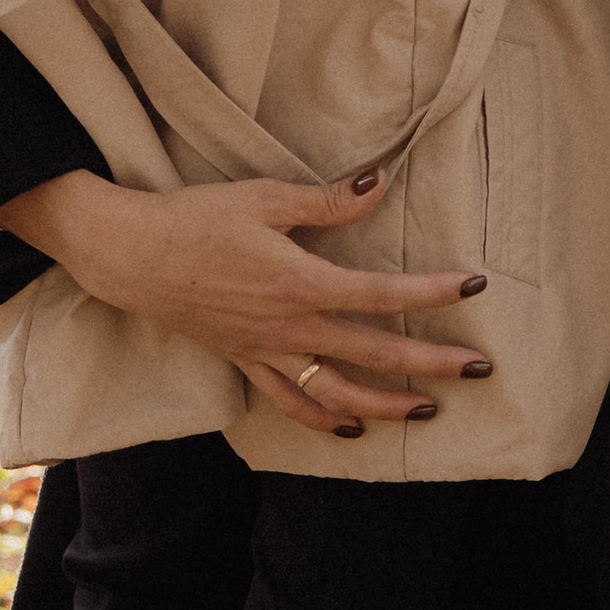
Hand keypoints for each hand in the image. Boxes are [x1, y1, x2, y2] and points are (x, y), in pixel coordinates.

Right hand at [0, 168, 492, 438]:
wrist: (129, 254)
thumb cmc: (194, 219)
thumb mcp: (263, 197)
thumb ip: (327, 200)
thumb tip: (379, 183)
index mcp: (299, 283)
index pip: (382, 294)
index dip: (433, 292)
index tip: (474, 287)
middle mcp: (287, 327)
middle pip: (374, 356)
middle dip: (432, 365)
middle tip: (480, 370)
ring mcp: (265, 351)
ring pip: (337, 394)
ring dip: (386, 406)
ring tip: (427, 411)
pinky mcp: (243, 362)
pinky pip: (290, 403)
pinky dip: (324, 420)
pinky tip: (353, 426)